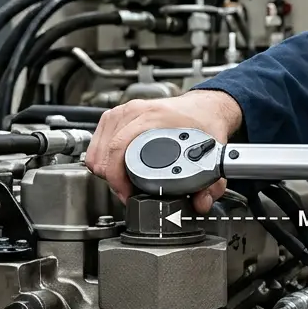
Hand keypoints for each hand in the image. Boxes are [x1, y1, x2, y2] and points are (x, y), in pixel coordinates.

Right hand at [86, 90, 243, 212]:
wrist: (202, 106)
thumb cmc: (203, 122)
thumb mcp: (211, 152)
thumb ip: (211, 183)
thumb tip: (201, 202)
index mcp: (155, 117)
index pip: (119, 148)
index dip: (118, 178)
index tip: (127, 194)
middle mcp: (136, 111)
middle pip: (105, 153)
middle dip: (113, 180)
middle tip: (128, 191)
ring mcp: (124, 111)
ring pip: (97, 150)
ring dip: (106, 171)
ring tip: (122, 181)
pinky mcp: (117, 116)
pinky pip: (96, 142)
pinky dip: (102, 159)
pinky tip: (116, 167)